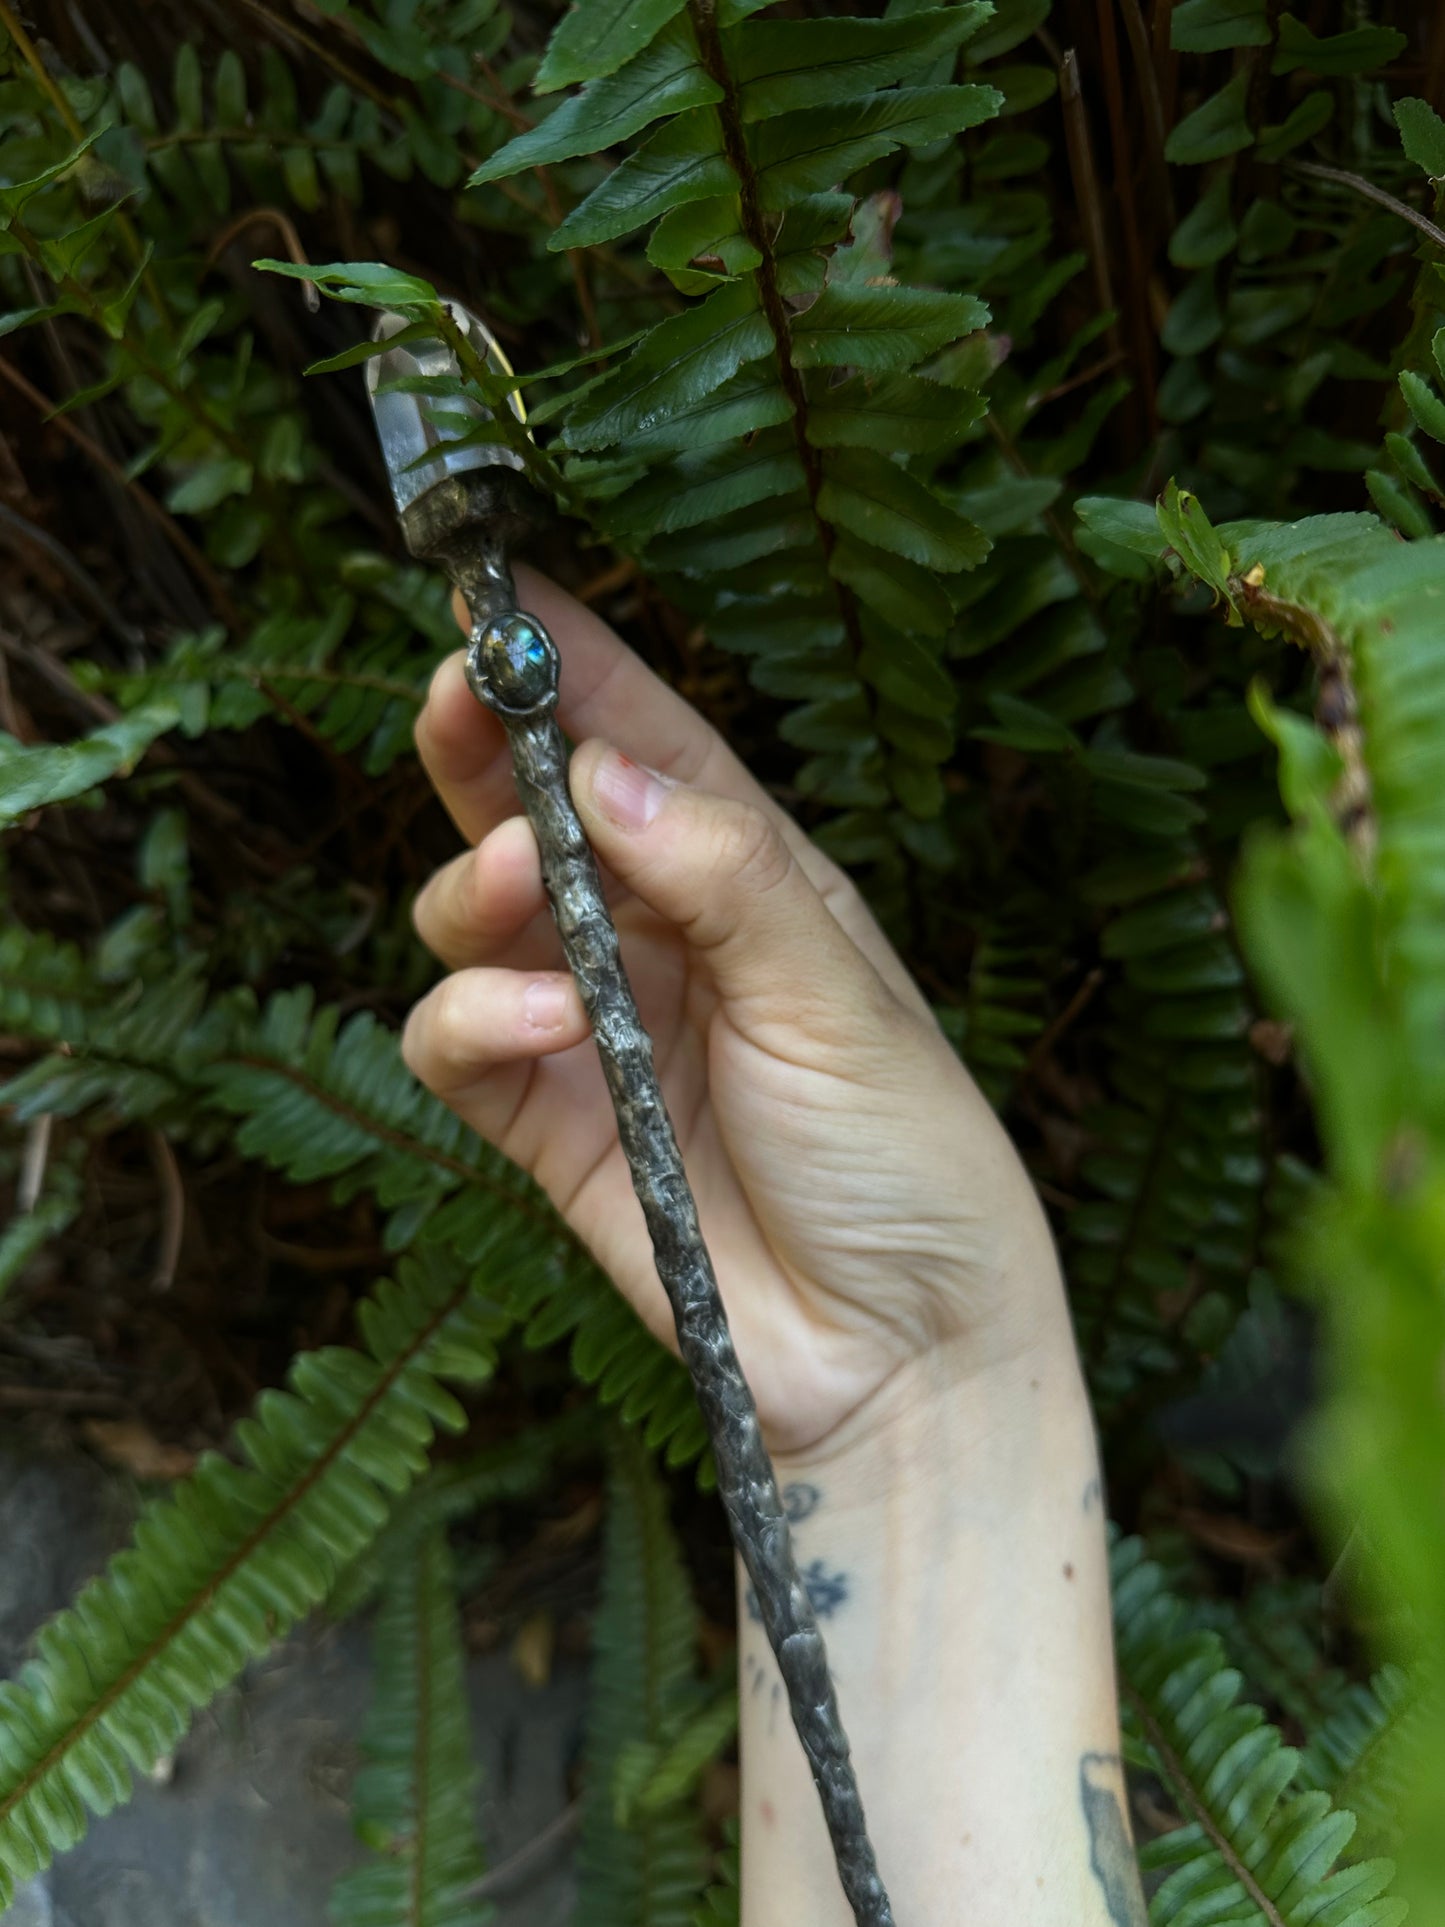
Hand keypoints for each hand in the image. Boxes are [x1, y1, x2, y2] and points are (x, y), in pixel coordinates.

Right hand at [403, 567, 1069, 1458]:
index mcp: (753, 880)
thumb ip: (722, 875)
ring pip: (475, 916)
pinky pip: (460, 1039)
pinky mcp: (547, 1122)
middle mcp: (666, 938)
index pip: (649, 745)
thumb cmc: (909, 1157)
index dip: (574, 667)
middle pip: (537, 813)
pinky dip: (471, 1017)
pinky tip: (540, 1024)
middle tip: (456, 695)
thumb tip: (602, 772)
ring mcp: (598, 1028)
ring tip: (517, 889)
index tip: (502, 589)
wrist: (899, 1354)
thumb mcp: (840, 992)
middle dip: (484, 749)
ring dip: (475, 885)